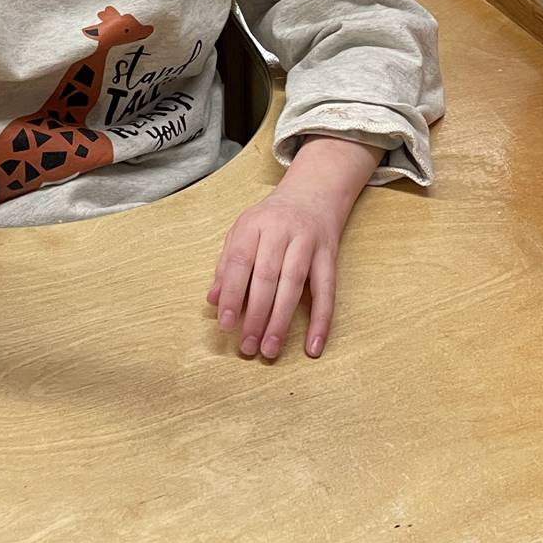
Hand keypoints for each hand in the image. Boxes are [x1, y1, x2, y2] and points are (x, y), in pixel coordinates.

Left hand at [208, 136, 376, 359]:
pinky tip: (313, 346)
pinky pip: (327, 290)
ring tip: (270, 349)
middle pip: (268, 276)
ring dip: (282, 320)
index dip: (232, 294)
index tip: (226, 324)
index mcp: (254, 224)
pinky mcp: (329, 255)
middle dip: (256, 315)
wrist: (314, 193)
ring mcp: (308, 242)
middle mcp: (281, 230)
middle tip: (247, 346)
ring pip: (294, 284)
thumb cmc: (270, 220)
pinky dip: (321, 320)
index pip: (240, 261)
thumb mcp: (243, 232)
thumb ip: (226, 264)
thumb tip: (213, 300)